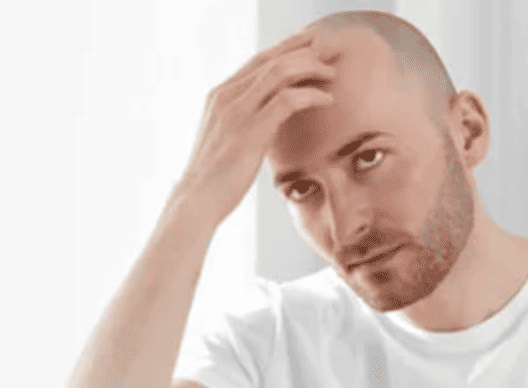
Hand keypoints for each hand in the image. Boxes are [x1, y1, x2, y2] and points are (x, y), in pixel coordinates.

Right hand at [174, 31, 335, 224]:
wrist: (196, 201)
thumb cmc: (213, 179)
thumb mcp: (223, 141)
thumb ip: (241, 123)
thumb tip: (267, 121)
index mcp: (218, 97)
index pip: (257, 61)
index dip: (286, 49)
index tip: (310, 46)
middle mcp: (225, 97)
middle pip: (270, 59)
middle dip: (303, 51)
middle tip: (329, 52)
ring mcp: (236, 113)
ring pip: (280, 72)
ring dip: (311, 68)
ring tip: (331, 74)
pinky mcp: (250, 132)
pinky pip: (288, 100)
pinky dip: (312, 95)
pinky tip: (327, 100)